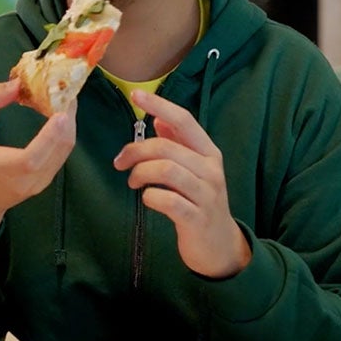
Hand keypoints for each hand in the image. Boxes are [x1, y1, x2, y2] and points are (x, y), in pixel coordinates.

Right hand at [0, 79, 75, 241]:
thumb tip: (16, 84)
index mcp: (8, 170)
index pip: (34, 156)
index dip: (52, 132)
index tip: (64, 106)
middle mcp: (30, 180)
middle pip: (60, 147)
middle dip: (68, 114)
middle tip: (64, 87)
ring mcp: (41, 182)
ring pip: (66, 149)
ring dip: (68, 121)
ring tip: (61, 96)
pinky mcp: (46, 180)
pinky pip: (61, 153)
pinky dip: (63, 131)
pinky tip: (56, 112)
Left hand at [113, 90, 250, 278]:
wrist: (220, 246)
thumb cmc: (200, 202)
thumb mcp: (194, 169)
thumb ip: (179, 144)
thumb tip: (160, 117)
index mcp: (209, 153)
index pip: (184, 120)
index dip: (159, 104)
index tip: (135, 94)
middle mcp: (210, 170)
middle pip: (166, 147)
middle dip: (135, 151)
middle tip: (120, 162)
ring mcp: (206, 194)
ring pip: (166, 170)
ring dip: (140, 173)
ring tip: (133, 182)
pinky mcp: (197, 218)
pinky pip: (168, 200)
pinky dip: (150, 197)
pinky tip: (147, 199)